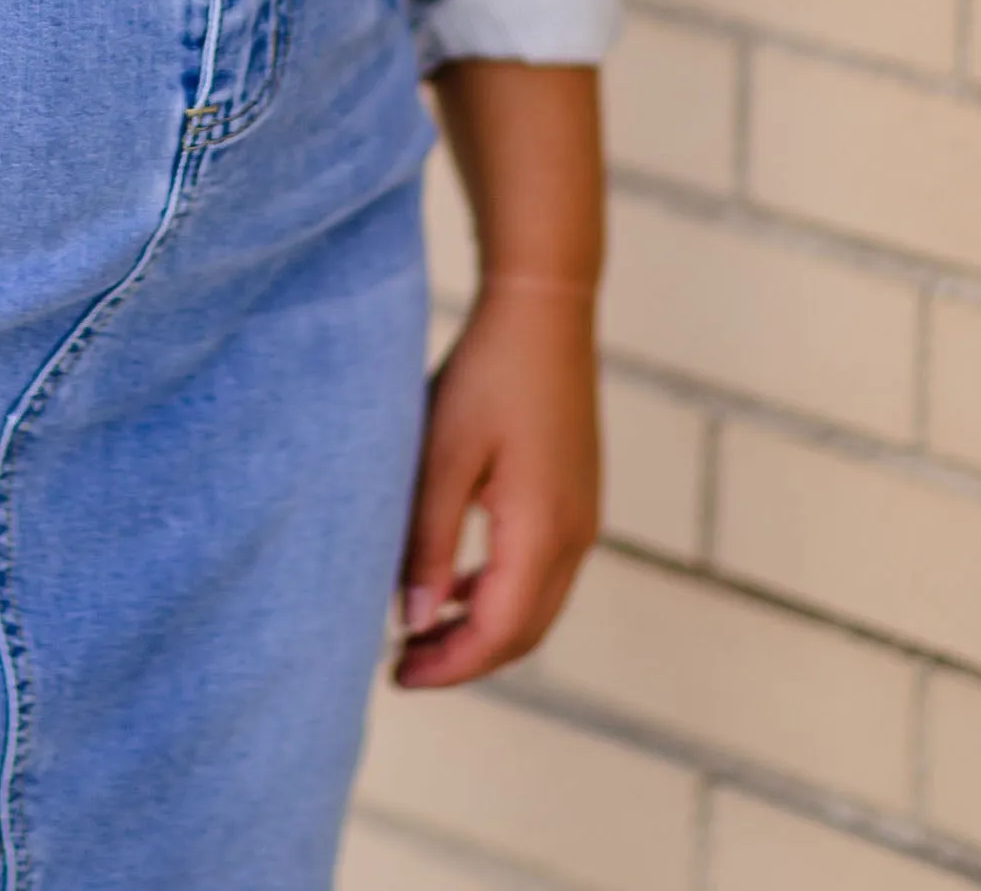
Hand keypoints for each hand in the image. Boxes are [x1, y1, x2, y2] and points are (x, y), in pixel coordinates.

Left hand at [394, 280, 599, 685]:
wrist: (543, 307)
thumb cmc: (488, 373)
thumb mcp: (443, 457)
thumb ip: (430, 543)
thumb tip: (416, 621)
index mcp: (542, 530)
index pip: (499, 632)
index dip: (449, 665)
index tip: (397, 674)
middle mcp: (575, 535)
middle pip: (524, 632)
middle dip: (465, 658)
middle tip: (403, 663)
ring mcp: (583, 516)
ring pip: (536, 605)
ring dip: (484, 627)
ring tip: (421, 628)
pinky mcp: (577, 496)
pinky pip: (543, 570)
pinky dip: (501, 592)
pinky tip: (459, 582)